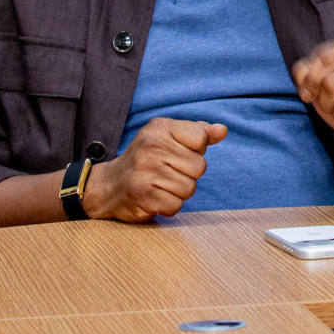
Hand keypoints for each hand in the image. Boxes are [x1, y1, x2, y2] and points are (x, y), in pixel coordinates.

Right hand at [84, 118, 227, 221]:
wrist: (110, 185)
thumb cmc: (147, 159)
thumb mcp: (169, 138)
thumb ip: (198, 133)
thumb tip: (222, 130)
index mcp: (160, 128)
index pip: (200, 139)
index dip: (196, 151)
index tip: (178, 153)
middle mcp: (151, 146)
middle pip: (199, 167)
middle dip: (188, 174)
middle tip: (168, 172)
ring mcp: (145, 171)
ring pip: (189, 188)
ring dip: (179, 192)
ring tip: (161, 185)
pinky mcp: (142, 195)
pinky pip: (176, 206)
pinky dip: (169, 206)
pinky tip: (155, 197)